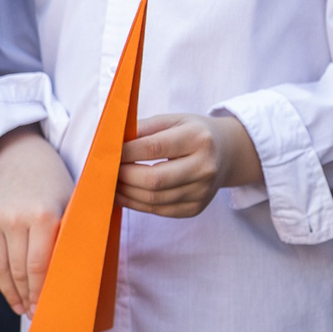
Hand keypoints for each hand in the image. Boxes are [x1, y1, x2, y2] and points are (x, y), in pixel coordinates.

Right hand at [0, 127, 74, 313]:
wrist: (27, 161)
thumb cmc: (55, 190)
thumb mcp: (71, 209)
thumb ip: (68, 240)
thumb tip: (70, 285)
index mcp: (43, 215)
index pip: (38, 266)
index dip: (39, 292)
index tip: (42, 309)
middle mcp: (14, 216)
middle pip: (17, 270)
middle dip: (25, 296)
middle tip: (31, 311)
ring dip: (7, 292)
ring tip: (17, 306)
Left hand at [119, 113, 259, 219]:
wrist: (227, 153)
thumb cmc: (194, 133)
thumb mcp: (174, 120)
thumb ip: (144, 129)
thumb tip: (111, 143)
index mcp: (199, 139)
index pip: (154, 148)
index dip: (125, 152)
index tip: (106, 152)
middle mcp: (205, 167)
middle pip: (153, 180)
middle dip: (123, 177)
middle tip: (105, 171)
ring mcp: (202, 191)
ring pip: (153, 199)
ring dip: (126, 193)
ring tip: (110, 183)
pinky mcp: (196, 208)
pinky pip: (159, 211)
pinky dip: (137, 204)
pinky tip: (125, 194)